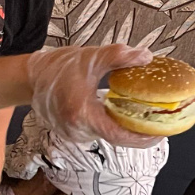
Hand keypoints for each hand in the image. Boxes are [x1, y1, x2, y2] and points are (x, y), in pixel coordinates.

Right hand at [25, 45, 160, 147]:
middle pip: (117, 138)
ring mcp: (74, 135)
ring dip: (127, 128)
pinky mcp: (74, 134)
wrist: (32, 76)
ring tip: (147, 116)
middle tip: (161, 120)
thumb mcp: (92, 57)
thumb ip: (119, 56)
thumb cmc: (59, 67)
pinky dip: (114, 125)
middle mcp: (77, 130)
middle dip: (140, 131)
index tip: (161, 132)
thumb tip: (146, 56)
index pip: (118, 135)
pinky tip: (126, 114)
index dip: (142, 137)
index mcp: (81, 113)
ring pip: (109, 136)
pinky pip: (100, 133)